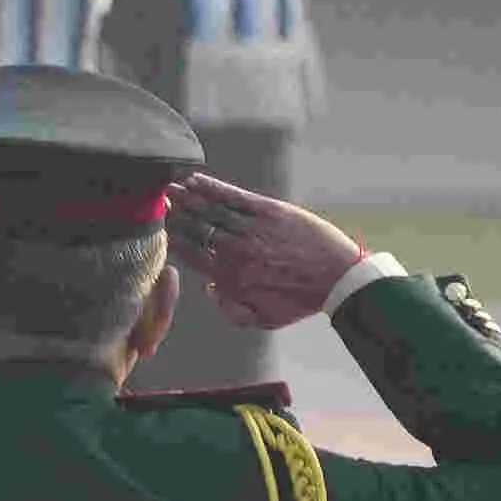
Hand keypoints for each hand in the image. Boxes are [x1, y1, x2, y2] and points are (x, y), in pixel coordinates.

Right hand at [166, 171, 371, 333]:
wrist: (339, 278)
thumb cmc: (302, 299)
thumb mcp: (265, 319)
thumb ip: (231, 311)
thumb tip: (211, 289)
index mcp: (229, 275)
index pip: (190, 253)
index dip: (173, 239)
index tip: (162, 230)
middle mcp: (234, 250)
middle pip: (195, 227)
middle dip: (175, 213)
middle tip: (160, 202)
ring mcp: (250, 228)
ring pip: (209, 210)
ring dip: (187, 197)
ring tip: (171, 188)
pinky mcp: (268, 211)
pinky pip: (233, 197)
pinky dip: (212, 188)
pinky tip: (197, 180)